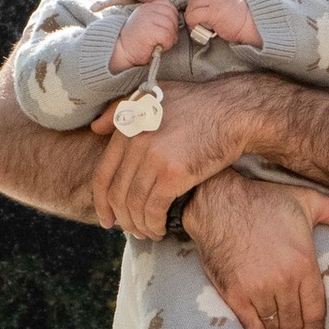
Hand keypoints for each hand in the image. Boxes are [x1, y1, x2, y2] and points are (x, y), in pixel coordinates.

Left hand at [91, 78, 250, 235]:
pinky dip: (153, 224)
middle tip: (131, 231)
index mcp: (128, 127)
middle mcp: (136, 143)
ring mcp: (153, 158)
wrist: (233, 111)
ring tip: (147, 233)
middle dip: (122, 219)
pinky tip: (160, 230)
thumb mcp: (154, 95)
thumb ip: (121, 109)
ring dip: (138, 225)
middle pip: (117, 194)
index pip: (102, 174)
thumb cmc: (198, 104)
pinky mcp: (174, 173)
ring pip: (134, 204)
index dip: (101, 202)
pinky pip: (154, 208)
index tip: (107, 219)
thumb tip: (96, 128)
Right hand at [108, 0, 181, 71]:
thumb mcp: (147, 24)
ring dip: (169, 38)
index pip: (169, 7)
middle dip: (172, 29)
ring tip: (158, 43)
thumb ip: (159, 18)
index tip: (163, 30)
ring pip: (172, 26)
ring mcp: (148, 18)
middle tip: (162, 39)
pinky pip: (168, 36)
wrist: (120, 51)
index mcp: (148, 7)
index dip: (171, 20)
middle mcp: (148, 10)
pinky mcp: (150, 30)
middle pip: (173, 16)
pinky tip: (157, 47)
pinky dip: (166, 44)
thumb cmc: (136, 41)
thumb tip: (178, 21)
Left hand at [179, 0, 257, 46]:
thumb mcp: (229, 1)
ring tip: (196, 25)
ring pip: (192, 6)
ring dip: (191, 16)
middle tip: (195, 18)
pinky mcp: (213, 12)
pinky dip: (192, 23)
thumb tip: (199, 6)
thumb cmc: (241, 18)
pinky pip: (193, 15)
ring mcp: (215, 0)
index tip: (197, 9)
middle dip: (191, 8)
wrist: (253, 25)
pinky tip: (197, 28)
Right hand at [180, 171, 328, 328]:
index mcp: (303, 264)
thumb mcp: (310, 200)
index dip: (317, 328)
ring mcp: (256, 289)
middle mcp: (282, 281)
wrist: (219, 201)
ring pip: (275, 327)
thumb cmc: (265, 201)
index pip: (316, 312)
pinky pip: (251, 327)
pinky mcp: (233, 294)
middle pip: (295, 324)